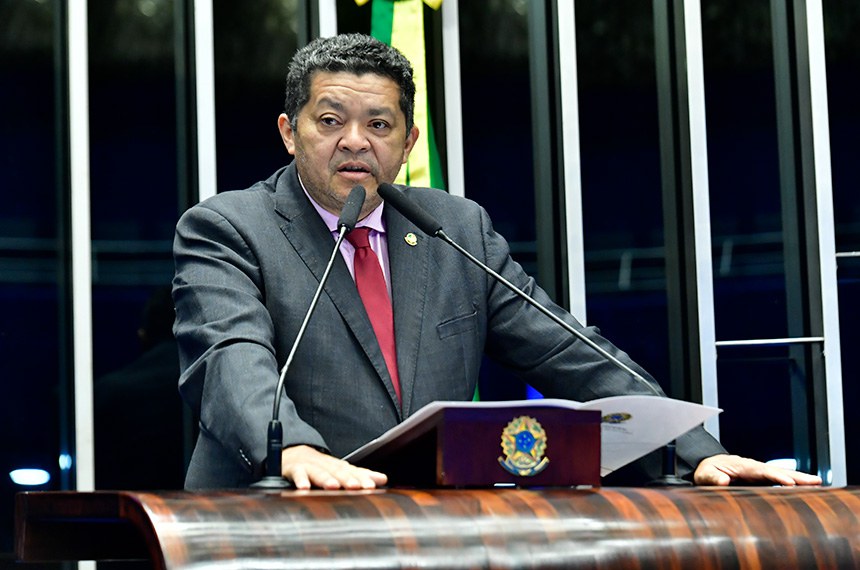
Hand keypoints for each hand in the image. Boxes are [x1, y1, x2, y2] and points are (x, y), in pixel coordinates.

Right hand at [281, 445, 387, 489]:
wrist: (291, 455)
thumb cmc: (319, 467)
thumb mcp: (339, 471)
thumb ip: (360, 475)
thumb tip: (383, 479)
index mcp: (338, 466)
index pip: (353, 471)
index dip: (362, 478)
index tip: (372, 485)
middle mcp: (325, 464)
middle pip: (338, 471)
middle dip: (348, 479)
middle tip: (357, 486)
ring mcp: (309, 465)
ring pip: (319, 471)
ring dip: (326, 478)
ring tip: (333, 486)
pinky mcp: (294, 469)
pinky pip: (297, 474)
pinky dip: (300, 480)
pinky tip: (304, 488)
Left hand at [694, 454, 821, 485]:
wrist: (707, 465)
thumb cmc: (706, 470)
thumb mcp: (704, 474)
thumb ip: (713, 478)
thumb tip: (724, 480)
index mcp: (741, 466)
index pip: (762, 471)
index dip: (776, 477)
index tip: (790, 483)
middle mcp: (753, 467)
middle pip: (777, 470)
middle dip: (796, 476)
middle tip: (815, 481)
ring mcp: (758, 471)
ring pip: (781, 474)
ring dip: (799, 478)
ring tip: (817, 482)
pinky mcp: (760, 477)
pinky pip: (778, 479)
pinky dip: (792, 482)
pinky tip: (805, 488)